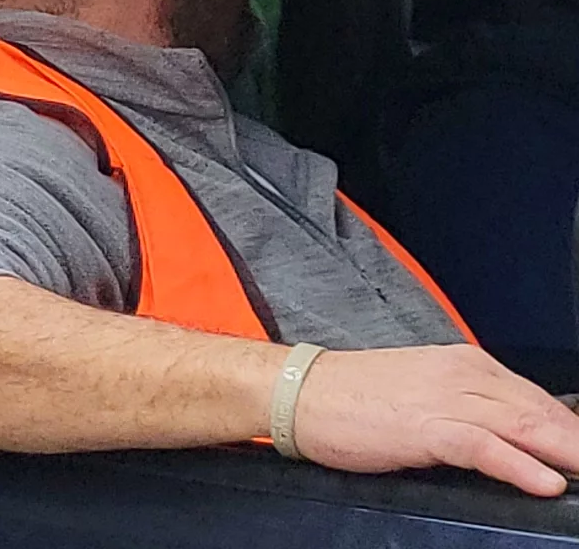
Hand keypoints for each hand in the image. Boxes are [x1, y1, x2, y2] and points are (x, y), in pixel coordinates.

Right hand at [289, 342, 578, 494]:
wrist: (297, 390)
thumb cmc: (354, 398)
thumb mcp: (423, 395)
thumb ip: (470, 410)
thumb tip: (514, 441)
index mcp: (465, 365)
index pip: (537, 399)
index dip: (570, 430)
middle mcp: (462, 375)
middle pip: (541, 412)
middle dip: (575, 441)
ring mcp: (444, 399)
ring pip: (523, 426)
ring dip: (564, 453)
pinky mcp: (424, 426)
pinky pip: (483, 446)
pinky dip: (519, 465)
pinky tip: (545, 482)